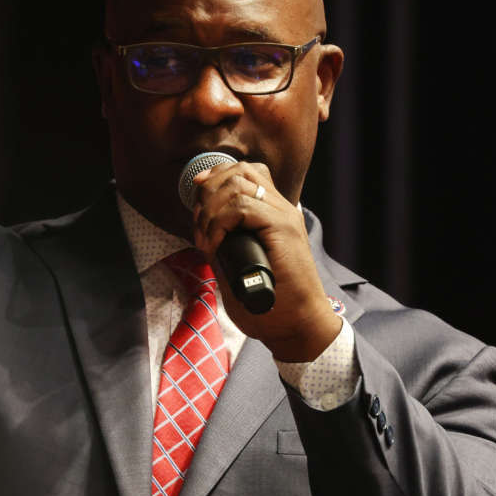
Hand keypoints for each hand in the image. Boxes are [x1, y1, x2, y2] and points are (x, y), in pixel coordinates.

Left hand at [191, 161, 341, 361]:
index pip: (244, 173)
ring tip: (206, 241)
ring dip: (211, 210)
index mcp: (274, 214)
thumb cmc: (272, 304)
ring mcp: (284, 217)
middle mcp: (281, 209)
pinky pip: (243, 208)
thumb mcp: (240, 268)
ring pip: (238, 184)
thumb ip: (226, 248)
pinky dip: (219, 224)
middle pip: (239, 171)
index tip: (197, 202)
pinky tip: (214, 247)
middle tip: (199, 226)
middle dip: (208, 192)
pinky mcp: (283, 230)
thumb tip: (201, 234)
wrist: (299, 325)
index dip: (215, 179)